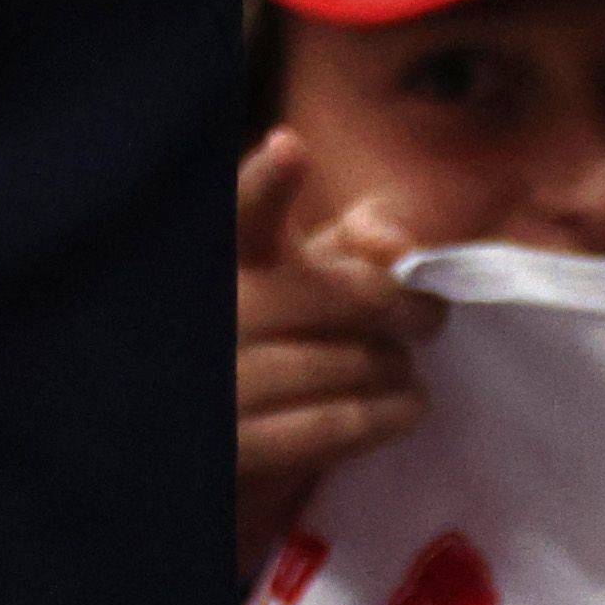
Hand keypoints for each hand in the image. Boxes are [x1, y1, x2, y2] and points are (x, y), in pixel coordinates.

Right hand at [238, 131, 437, 581]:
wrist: (174, 454)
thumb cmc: (246, 353)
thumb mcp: (276, 286)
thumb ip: (334, 246)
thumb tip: (396, 233)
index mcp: (218, 264)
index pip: (237, 215)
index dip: (263, 184)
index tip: (291, 150)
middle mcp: (215, 316)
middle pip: (328, 294)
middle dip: (396, 305)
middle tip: (430, 315)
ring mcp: (218, 385)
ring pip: (339, 362)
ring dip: (393, 368)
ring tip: (411, 373)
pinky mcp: (232, 450)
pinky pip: (327, 426)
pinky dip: (380, 417)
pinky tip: (406, 412)